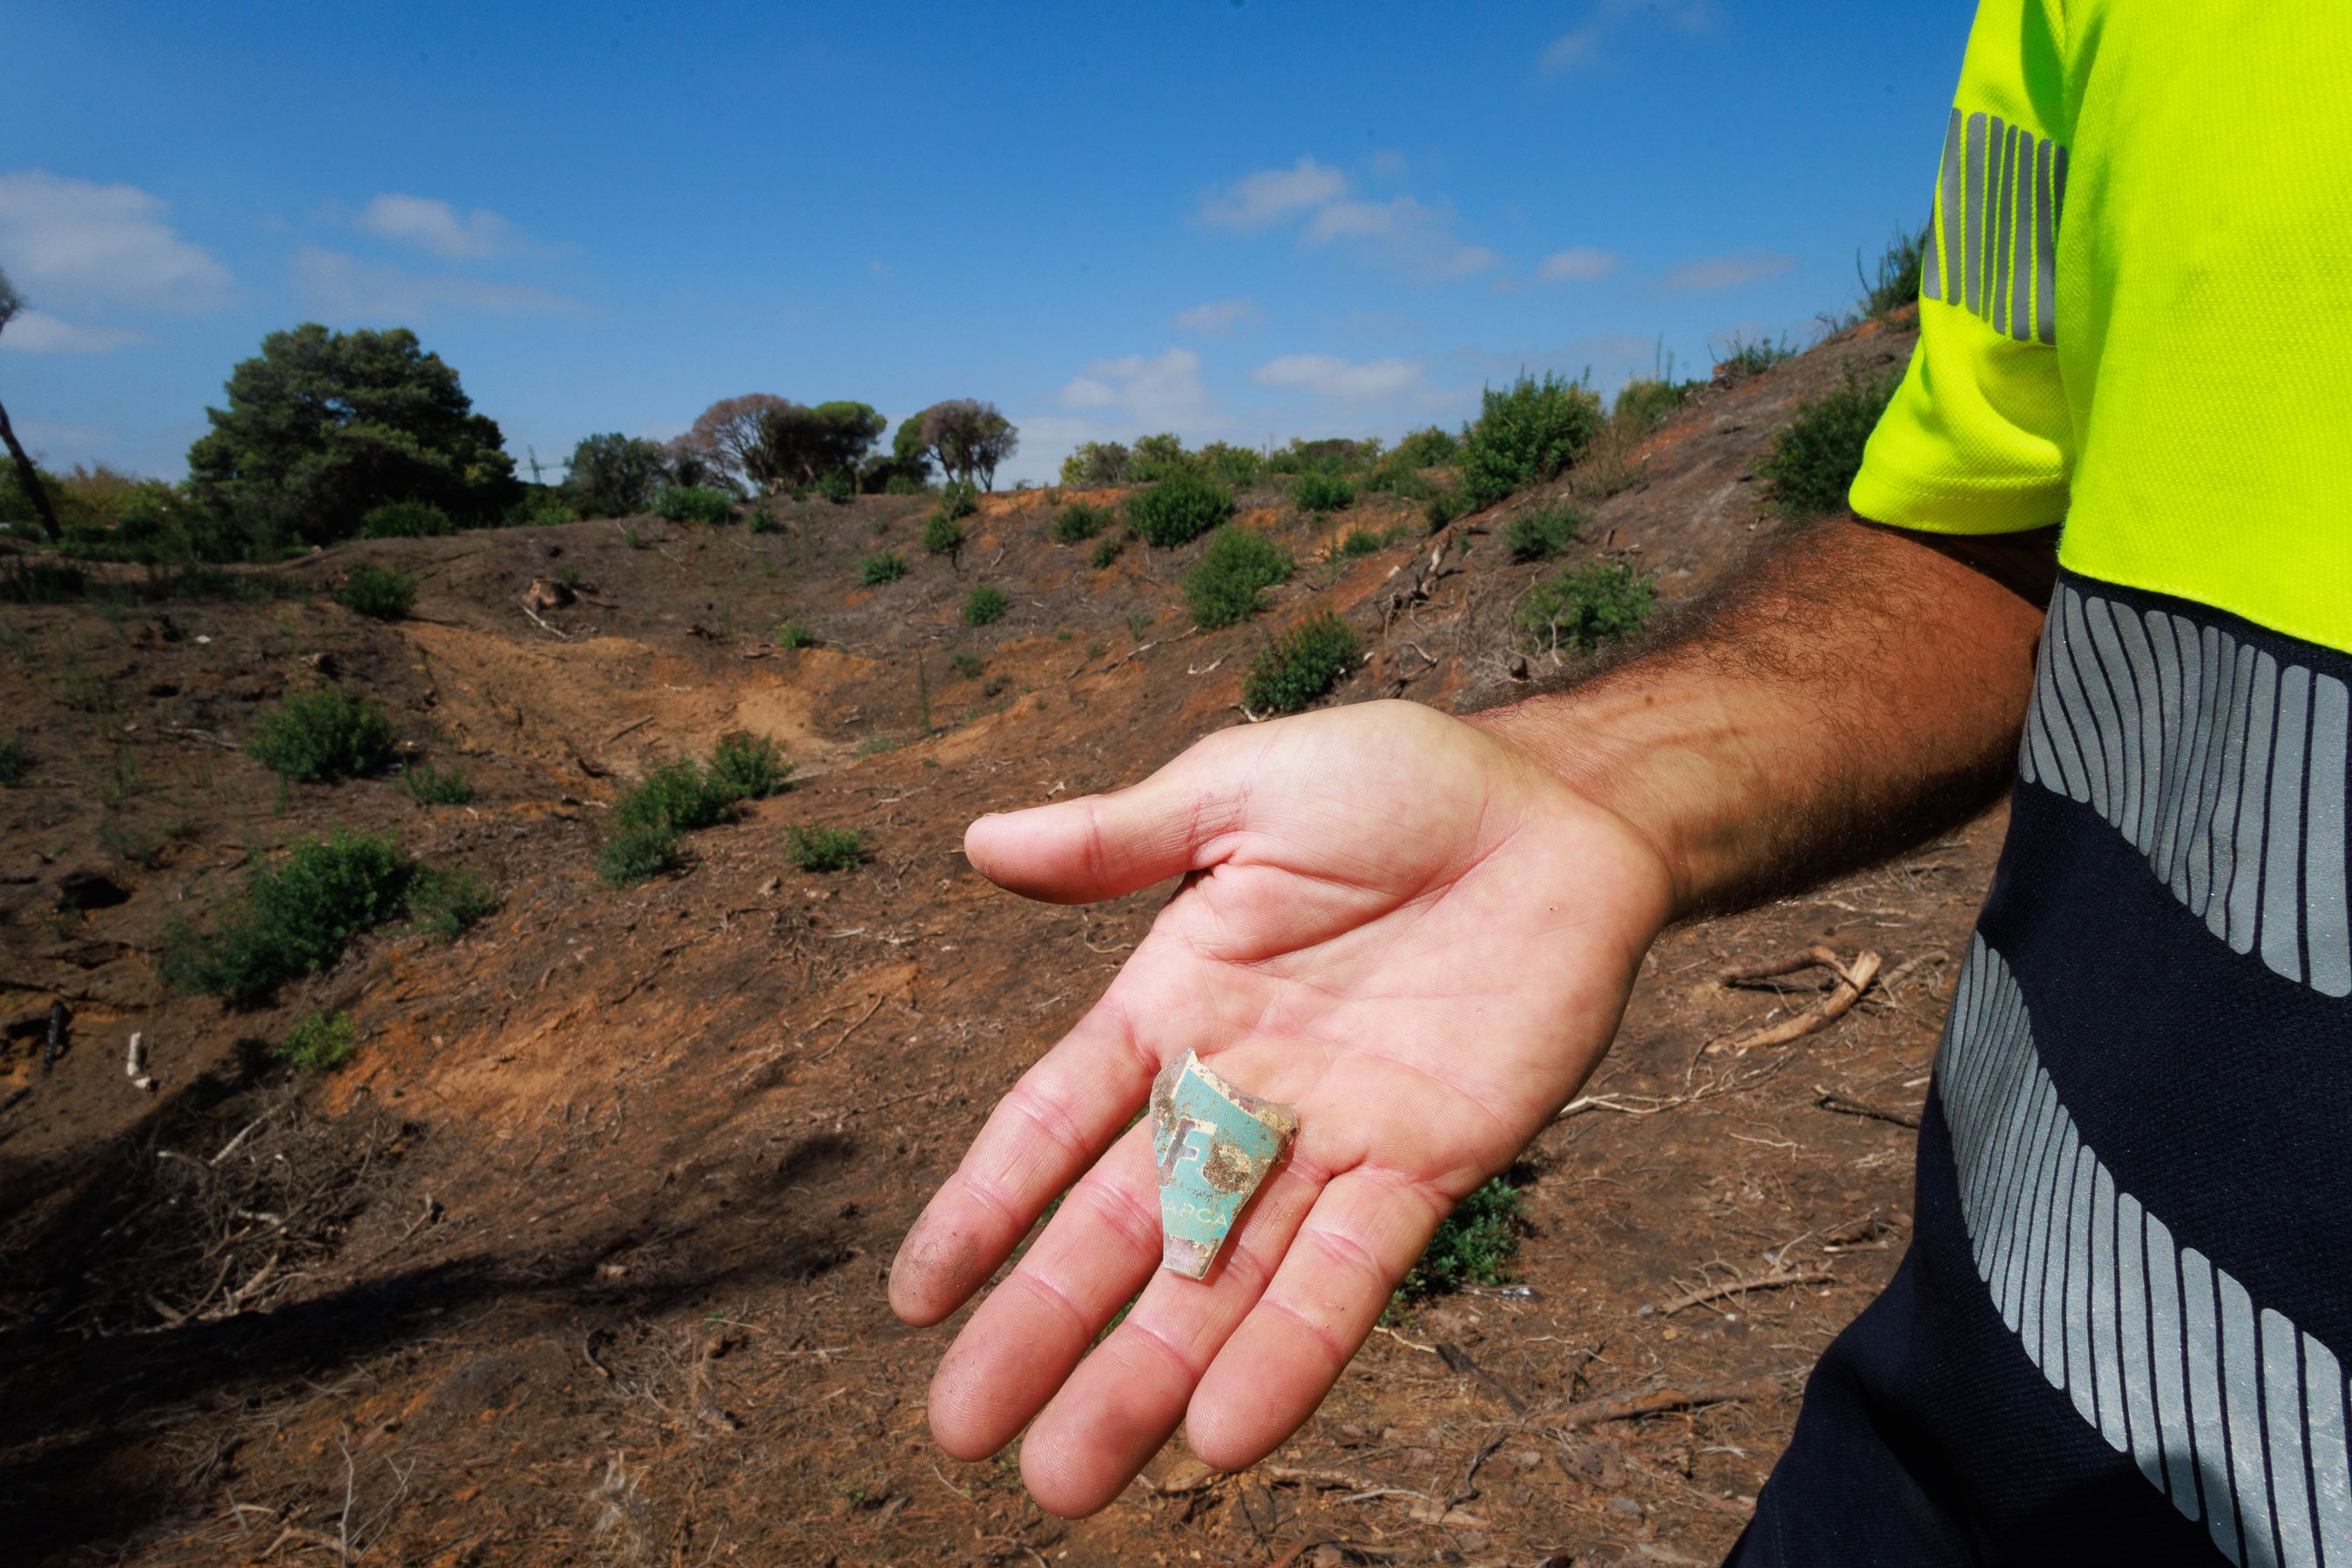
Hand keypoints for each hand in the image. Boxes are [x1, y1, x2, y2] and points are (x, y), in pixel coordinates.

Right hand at [888, 699, 1673, 1514]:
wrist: (1561, 807)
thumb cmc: (1399, 778)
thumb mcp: (1242, 788)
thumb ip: (1120, 838)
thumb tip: (975, 840)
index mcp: (1174, 1003)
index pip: (1054, 1123)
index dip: (984, 1207)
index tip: (913, 1300)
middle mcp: (1238, 1091)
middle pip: (1124, 1233)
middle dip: (1045, 1333)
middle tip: (963, 1437)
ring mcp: (1329, 1141)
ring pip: (1224, 1283)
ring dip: (1148, 1378)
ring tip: (1069, 1481)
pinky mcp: (1428, 1168)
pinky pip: (1349, 1276)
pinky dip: (1292, 1354)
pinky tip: (1224, 1436)